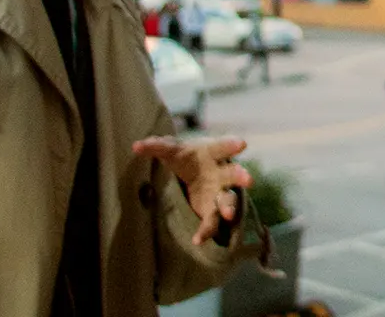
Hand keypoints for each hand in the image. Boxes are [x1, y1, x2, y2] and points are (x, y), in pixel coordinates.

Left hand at [132, 135, 253, 244]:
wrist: (192, 173)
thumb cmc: (184, 157)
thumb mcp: (171, 150)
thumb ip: (155, 147)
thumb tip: (136, 146)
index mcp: (211, 153)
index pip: (222, 147)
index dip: (231, 145)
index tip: (241, 143)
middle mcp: (221, 173)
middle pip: (233, 173)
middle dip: (240, 176)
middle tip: (248, 179)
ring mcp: (219, 193)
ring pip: (228, 200)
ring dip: (228, 207)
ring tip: (227, 215)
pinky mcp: (213, 211)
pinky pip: (212, 222)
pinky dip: (206, 231)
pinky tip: (197, 240)